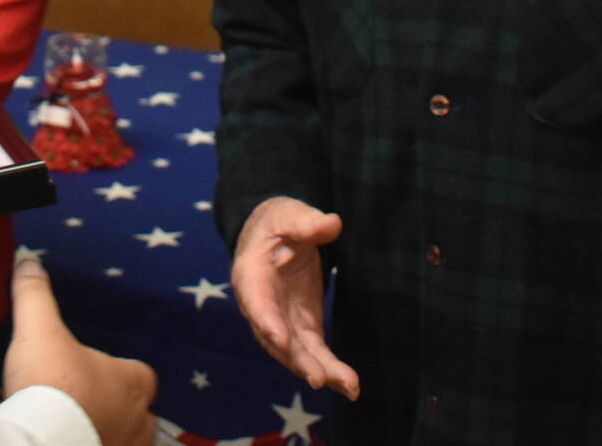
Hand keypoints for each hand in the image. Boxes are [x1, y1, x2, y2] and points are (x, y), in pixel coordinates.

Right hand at [4, 257, 155, 445]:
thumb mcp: (38, 330)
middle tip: (84, 405)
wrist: (43, 442)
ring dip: (110, 434)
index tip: (93, 371)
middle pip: (138, 412)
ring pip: (128, 440)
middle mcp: (140, 419)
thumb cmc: (51, 383)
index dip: (120, 372)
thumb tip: (28, 262)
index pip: (141, 374)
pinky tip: (74, 442)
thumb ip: (35, 296)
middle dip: (117, 408)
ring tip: (81, 429)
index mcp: (133, 381)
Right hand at [230, 196, 359, 400]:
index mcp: (251, 275)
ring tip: (348, 386)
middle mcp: (262, 307)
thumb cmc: (277, 222)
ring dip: (320, 371)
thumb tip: (331, 224)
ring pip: (297, 353)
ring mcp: (282, 321)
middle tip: (319, 378)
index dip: (267, 321)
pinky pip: (314, 353)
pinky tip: (350, 386)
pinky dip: (331, 369)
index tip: (282, 339)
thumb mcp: (287, 213)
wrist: (275, 236)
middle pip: (277, 339)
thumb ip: (306, 221)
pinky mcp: (302, 328)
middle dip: (298, 359)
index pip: (257, 302)